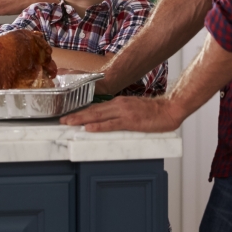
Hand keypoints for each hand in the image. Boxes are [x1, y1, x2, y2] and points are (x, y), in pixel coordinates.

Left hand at [60, 96, 183, 132]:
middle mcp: (118, 105)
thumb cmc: (153, 112)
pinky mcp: (130, 121)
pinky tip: (89, 128)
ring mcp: (123, 112)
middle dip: (76, 115)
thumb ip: (120, 114)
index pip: (95, 107)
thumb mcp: (132, 109)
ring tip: (69, 123)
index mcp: (118, 103)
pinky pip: (111, 124)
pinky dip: (98, 126)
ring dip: (81, 119)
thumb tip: (108, 119)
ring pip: (98, 116)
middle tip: (62, 120)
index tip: (69, 115)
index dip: (81, 112)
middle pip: (92, 110)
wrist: (169, 109)